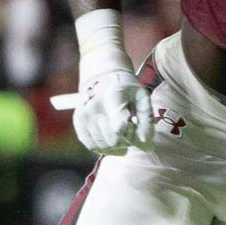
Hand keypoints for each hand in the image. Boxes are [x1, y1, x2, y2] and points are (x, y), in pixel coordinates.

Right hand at [53, 10, 153, 155]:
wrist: (102, 76)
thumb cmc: (126, 89)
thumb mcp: (142, 98)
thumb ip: (146, 120)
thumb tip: (144, 142)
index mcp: (113, 97)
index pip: (120, 128)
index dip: (131, 134)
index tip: (134, 127)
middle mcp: (94, 106)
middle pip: (113, 140)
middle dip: (126, 141)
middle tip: (130, 131)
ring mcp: (84, 114)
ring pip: (103, 145)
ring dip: (115, 145)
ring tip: (121, 133)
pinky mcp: (78, 122)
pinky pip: (92, 145)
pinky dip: (104, 147)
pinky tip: (111, 141)